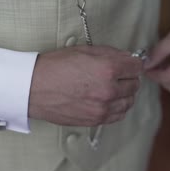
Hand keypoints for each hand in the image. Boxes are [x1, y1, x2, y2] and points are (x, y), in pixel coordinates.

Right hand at [28, 45, 142, 125]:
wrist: (33, 88)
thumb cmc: (55, 66)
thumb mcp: (84, 51)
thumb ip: (110, 54)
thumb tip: (128, 58)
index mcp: (107, 69)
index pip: (137, 67)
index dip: (133, 63)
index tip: (129, 64)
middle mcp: (108, 90)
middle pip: (135, 85)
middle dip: (129, 78)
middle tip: (118, 74)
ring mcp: (102, 108)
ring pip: (129, 102)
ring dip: (125, 94)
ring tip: (113, 88)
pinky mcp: (96, 120)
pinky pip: (118, 115)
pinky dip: (118, 107)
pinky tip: (108, 100)